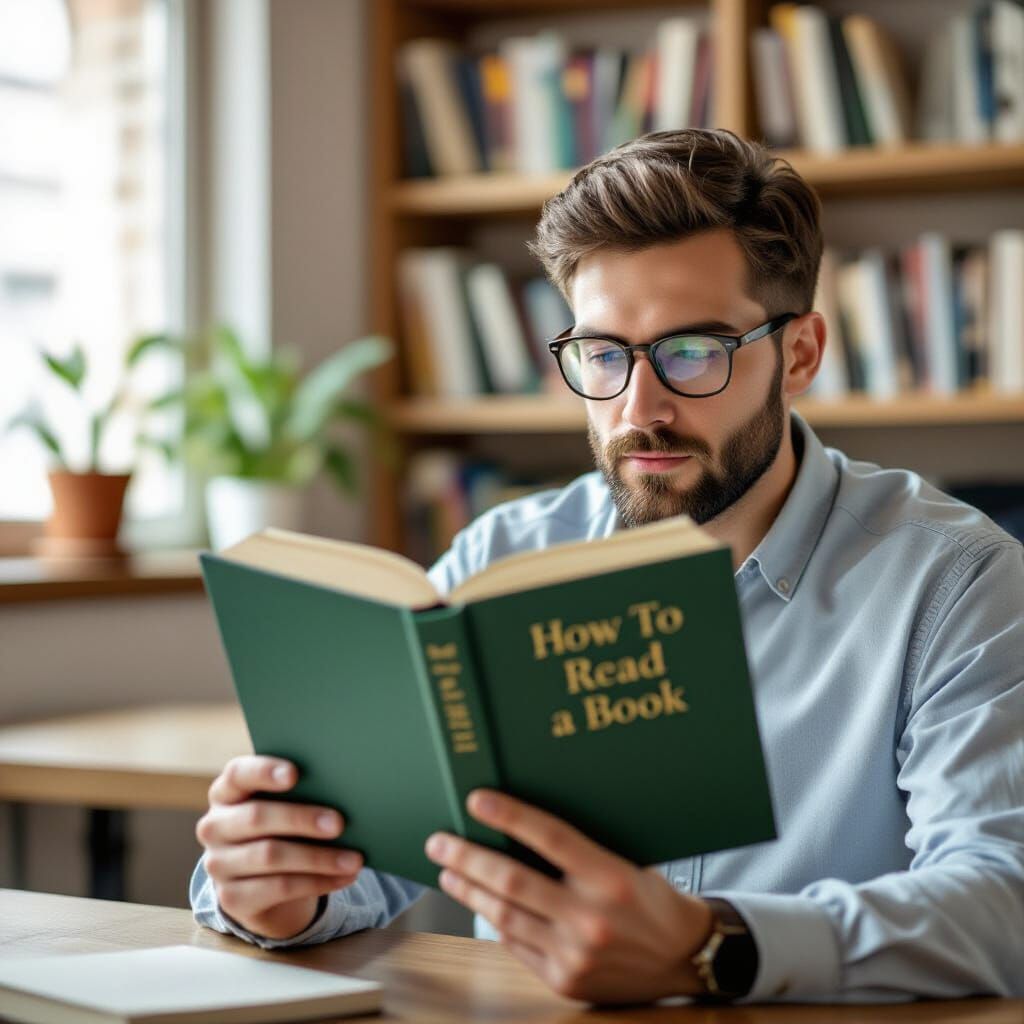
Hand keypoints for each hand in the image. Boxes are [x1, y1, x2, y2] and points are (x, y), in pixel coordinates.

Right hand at [195, 755, 363, 940]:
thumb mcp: (284, 807)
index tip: (295, 774)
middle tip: (340, 823)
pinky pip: (280, 889)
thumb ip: (301, 793)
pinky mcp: (231, 898)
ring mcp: (218, 865)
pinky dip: (318, 882)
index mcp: (227, 792)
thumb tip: (345, 789)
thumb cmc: (282, 828)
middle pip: (256, 817)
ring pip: (271, 856)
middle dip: (301, 819)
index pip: (237, 774)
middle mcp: (215, 826)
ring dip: (318, 858)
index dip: (264, 771)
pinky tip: (345, 877)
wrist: (263, 884)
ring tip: (353, 859)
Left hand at [424, 790, 713, 1004]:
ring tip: (448, 871)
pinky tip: (480, 904)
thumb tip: (522, 826)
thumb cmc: (653, 900)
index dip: (508, 816)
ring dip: (469, 891)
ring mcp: (575, 953)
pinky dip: (495, 921)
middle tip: (439, 841)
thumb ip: (580, 851)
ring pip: (505, 914)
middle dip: (467, 857)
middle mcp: (590, 916)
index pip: (548, 836)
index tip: (476, 800)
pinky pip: (516, 945)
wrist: (687, 958)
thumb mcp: (626, 862)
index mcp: (610, 877)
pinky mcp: (565, 980)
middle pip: (512, 879)